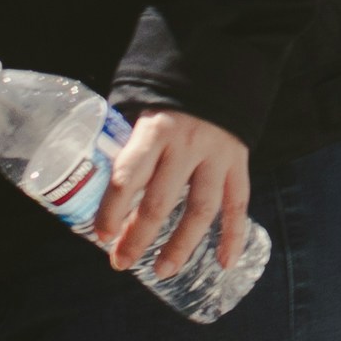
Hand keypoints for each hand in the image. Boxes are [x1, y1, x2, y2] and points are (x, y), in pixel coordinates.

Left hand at [100, 104, 251, 289]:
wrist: (219, 70)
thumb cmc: (168, 102)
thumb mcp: (141, 112)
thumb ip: (128, 149)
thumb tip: (102, 198)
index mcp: (155, 130)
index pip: (129, 175)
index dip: (113, 209)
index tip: (101, 235)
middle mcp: (187, 144)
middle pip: (161, 200)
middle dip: (139, 236)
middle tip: (121, 262)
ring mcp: (216, 155)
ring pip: (200, 209)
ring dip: (181, 244)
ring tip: (163, 270)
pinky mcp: (239, 162)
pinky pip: (238, 204)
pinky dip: (233, 236)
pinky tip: (224, 262)